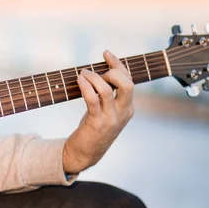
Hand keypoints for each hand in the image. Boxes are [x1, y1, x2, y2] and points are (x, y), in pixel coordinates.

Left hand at [63, 51, 134, 173]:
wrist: (85, 153)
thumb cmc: (93, 128)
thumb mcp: (106, 111)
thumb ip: (108, 94)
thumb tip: (98, 70)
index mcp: (128, 108)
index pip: (129, 81)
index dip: (118, 64)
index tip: (106, 53)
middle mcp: (123, 113)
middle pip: (127, 85)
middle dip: (113, 71)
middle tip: (96, 71)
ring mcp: (111, 119)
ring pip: (107, 90)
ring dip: (94, 78)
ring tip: (83, 73)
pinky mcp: (97, 123)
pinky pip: (93, 100)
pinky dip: (86, 87)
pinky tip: (79, 80)